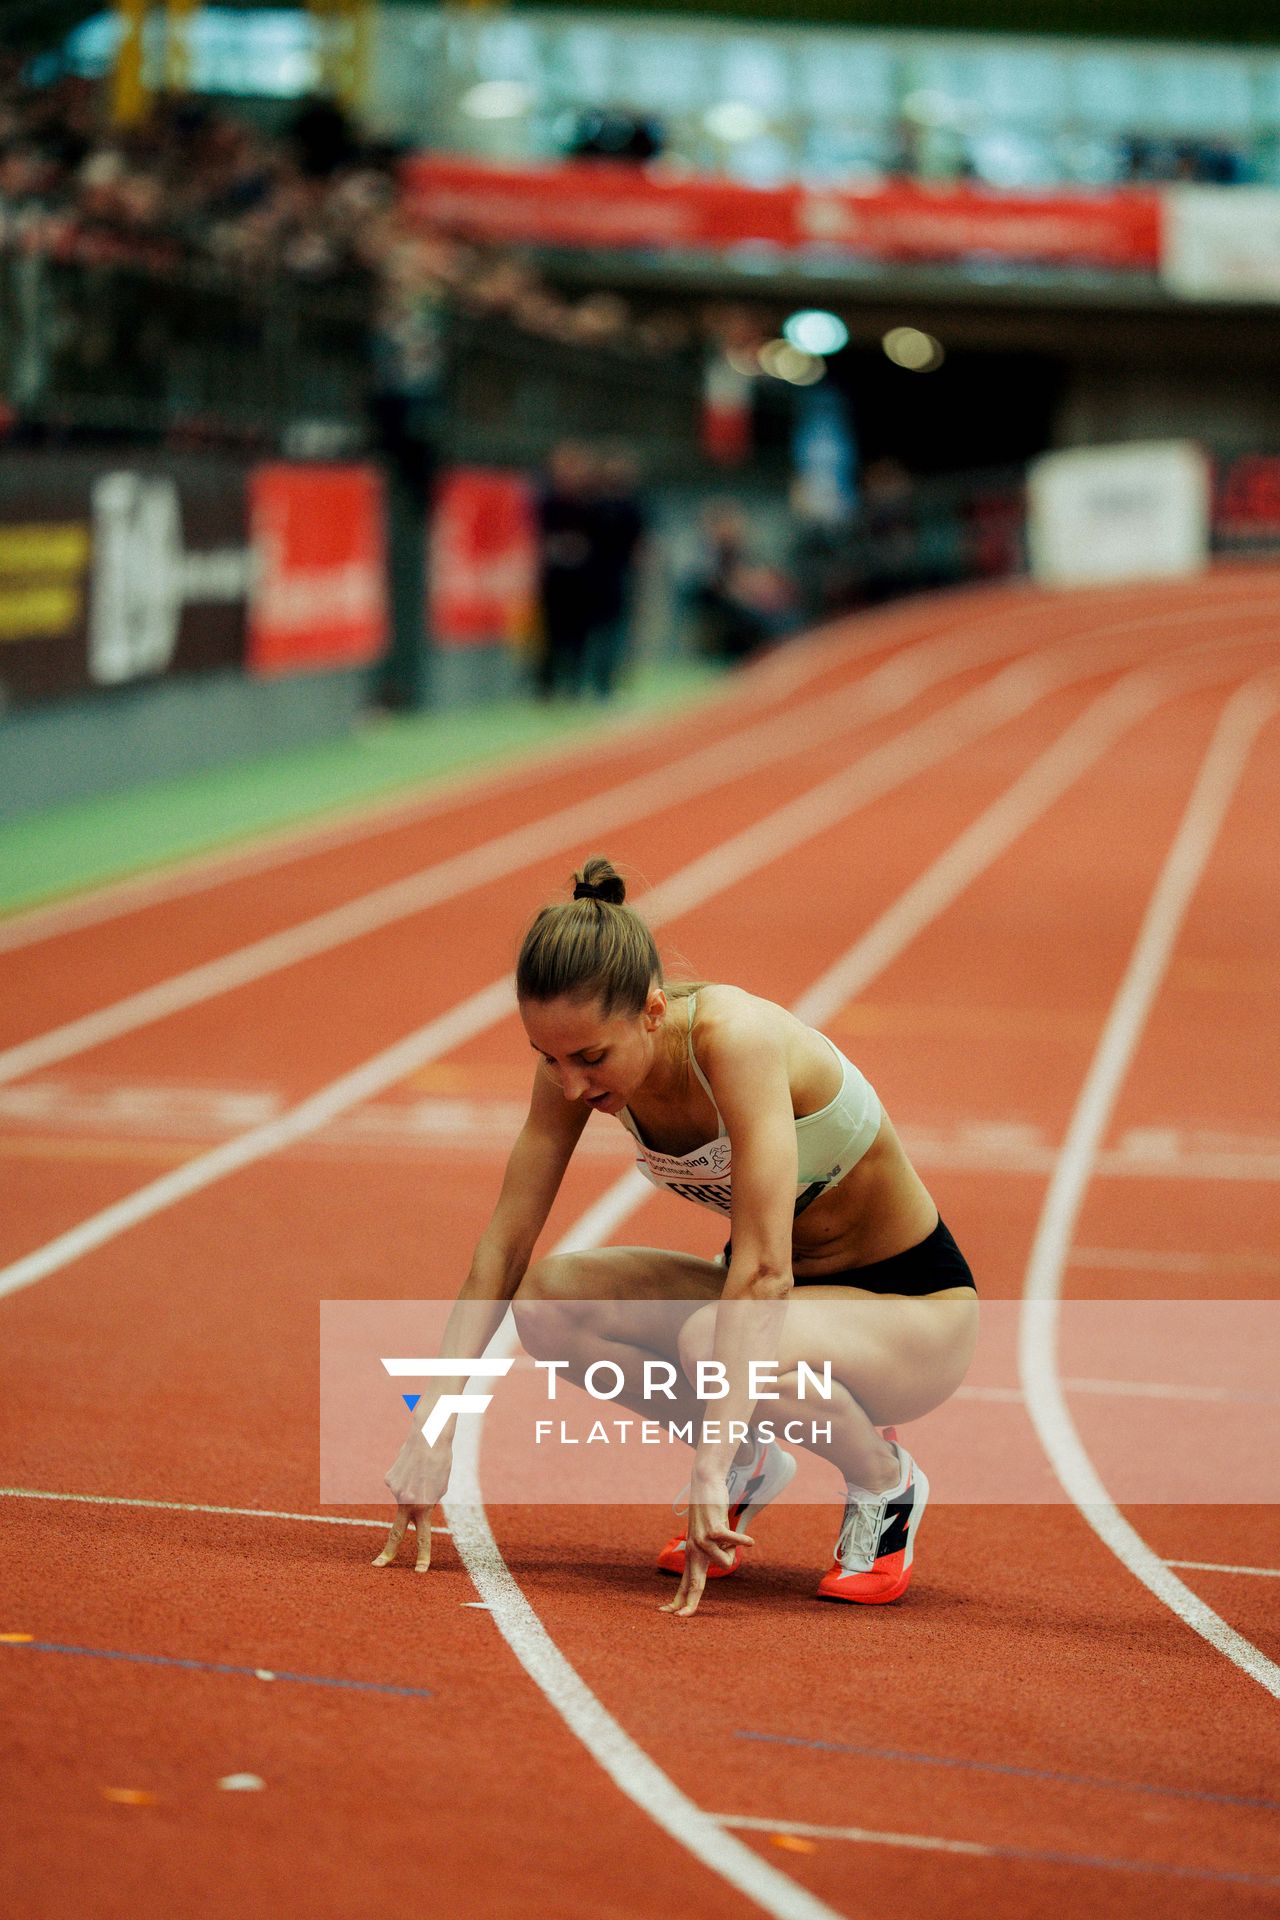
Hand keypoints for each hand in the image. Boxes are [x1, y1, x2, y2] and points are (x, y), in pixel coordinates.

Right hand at [373, 1430, 451, 1572]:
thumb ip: (427, 1504)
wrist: (428, 1436)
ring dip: (412, 1489)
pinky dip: (405, 1478)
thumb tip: (412, 1511)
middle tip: (378, 1565)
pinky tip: (411, 1466)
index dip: (422, 1556)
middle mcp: (406, 1501)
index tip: (419, 1572)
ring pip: (404, 1498)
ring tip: (422, 1471)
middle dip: (388, 1552)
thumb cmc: (440, 1462)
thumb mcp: (440, 1488)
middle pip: (396, 1532)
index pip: (422, 1537)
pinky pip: (398, 1485)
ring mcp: (395, 1491)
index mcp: (424, 1506)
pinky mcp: (388, 1479)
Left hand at [659, 1477, 753, 1619]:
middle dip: (689, 1604)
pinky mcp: (713, 1530)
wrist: (705, 1484)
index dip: (678, 1600)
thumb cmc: (710, 1511)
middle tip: (681, 1618)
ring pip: (726, 1562)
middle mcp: (694, 1551)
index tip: (666, 1614)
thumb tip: (725, 1564)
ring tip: (728, 1533)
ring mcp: (702, 1541)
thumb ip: (713, 1550)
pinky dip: (743, 1540)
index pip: (685, 1583)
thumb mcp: (709, 1535)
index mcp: (693, 1555)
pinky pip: (733, 1542)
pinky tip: (750, 1541)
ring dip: (734, 1548)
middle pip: (694, 1584)